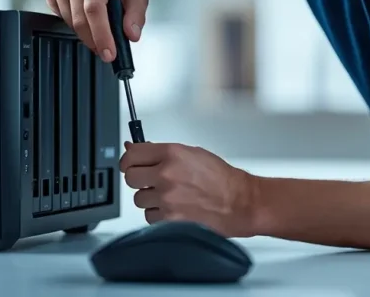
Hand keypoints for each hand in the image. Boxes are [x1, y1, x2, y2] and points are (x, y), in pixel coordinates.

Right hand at [46, 0, 147, 62]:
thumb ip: (137, 14)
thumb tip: (131, 35)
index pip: (94, 9)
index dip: (101, 34)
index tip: (109, 54)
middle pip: (80, 20)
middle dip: (94, 41)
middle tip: (107, 53)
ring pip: (70, 23)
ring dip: (86, 35)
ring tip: (100, 34)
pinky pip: (61, 20)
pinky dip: (75, 28)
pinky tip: (86, 21)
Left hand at [120, 142, 258, 237]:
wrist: (240, 202)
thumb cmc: (221, 179)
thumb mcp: (191, 154)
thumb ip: (160, 153)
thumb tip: (132, 149)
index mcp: (171, 154)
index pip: (131, 154)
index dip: (128, 160)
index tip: (129, 163)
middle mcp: (166, 174)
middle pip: (130, 177)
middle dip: (139, 179)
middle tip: (151, 181)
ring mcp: (167, 198)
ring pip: (139, 199)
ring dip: (150, 199)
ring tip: (170, 196)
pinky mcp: (169, 220)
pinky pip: (149, 216)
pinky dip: (158, 215)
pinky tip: (174, 209)